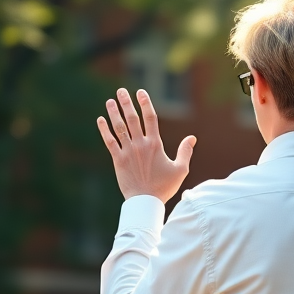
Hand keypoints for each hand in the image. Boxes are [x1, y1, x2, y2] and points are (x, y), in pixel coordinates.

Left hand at [97, 88, 195, 202]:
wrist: (145, 202)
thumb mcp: (180, 170)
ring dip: (114, 113)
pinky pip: (109, 141)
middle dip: (127, 103)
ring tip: (110, 101)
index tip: (141, 92)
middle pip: (133, 119)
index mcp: (155, 145)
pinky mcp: (117, 160)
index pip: (150, 118)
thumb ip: (185, 152)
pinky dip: (104, 130)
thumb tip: (192, 138)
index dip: (146, 103)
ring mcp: (127, 151)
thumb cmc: (164, 187)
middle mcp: (140, 145)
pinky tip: (100, 119)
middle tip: (121, 91)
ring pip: (119, 127)